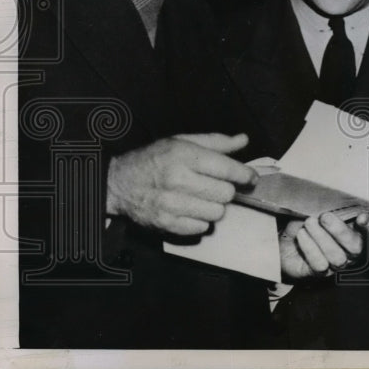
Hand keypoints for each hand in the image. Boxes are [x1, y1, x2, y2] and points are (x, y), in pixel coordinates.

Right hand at [105, 132, 256, 234]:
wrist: (119, 183)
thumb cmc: (154, 159)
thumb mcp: (182, 141)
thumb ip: (216, 142)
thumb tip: (244, 140)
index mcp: (184, 155)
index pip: (228, 169)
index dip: (245, 175)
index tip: (250, 178)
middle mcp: (178, 179)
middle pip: (226, 194)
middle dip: (226, 190)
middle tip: (216, 186)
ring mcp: (171, 204)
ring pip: (216, 213)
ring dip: (214, 207)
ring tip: (202, 198)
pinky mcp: (165, 223)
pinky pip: (201, 228)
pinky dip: (200, 221)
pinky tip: (190, 209)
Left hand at [279, 212, 367, 280]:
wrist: (284, 239)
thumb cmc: (305, 224)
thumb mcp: (318, 211)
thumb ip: (332, 208)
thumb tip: (338, 200)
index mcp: (352, 235)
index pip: (366, 233)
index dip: (366, 227)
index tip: (361, 217)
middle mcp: (347, 252)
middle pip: (355, 248)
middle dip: (340, 231)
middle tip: (324, 217)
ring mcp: (334, 264)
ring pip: (337, 257)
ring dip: (321, 238)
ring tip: (309, 223)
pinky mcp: (319, 273)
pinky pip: (319, 264)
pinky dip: (310, 247)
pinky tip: (302, 235)